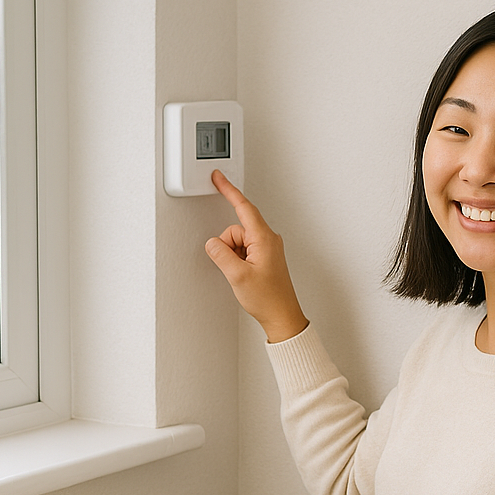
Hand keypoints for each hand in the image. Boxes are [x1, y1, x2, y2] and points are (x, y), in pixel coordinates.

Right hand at [204, 170, 309, 341]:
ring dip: (232, 256)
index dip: (229, 191)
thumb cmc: (268, 298)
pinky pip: (243, 251)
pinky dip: (238, 261)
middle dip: (227, 246)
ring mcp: (267, 248)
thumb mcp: (237, 275)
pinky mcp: (264, 257)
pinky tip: (244, 275)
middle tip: (234, 267)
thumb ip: (221, 254)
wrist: (282, 316)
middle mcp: (268, 239)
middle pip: (235, 230)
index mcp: (264, 238)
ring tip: (242, 275)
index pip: (243, 207)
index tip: (219, 178)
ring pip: (237, 242)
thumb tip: (212, 243)